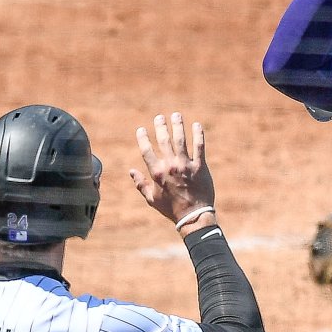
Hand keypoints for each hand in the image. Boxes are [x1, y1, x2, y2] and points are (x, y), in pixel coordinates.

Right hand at [129, 113, 215, 230]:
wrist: (193, 216)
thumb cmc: (171, 209)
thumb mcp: (152, 199)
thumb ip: (140, 184)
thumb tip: (131, 171)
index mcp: (156, 173)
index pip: (146, 150)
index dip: (143, 138)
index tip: (141, 129)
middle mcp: (170, 166)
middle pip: (163, 140)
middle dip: (160, 126)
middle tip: (160, 117)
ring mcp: (185, 165)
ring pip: (181, 140)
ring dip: (178, 125)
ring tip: (176, 115)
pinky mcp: (200, 167)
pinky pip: (199, 146)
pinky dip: (198, 134)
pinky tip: (197, 125)